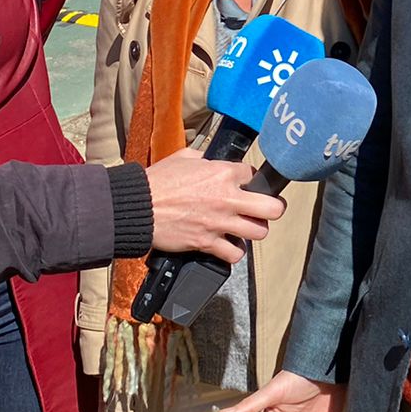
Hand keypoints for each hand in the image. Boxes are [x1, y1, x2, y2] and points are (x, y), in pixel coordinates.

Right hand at [145, 148, 284, 262]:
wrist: (138, 207)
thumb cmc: (157, 181)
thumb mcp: (183, 158)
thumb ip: (205, 159)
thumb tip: (212, 162)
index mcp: (222, 173)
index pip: (255, 176)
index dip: (252, 181)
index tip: (248, 186)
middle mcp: (226, 198)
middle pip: (272, 208)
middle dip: (272, 209)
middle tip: (266, 210)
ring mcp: (219, 222)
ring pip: (259, 232)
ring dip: (254, 230)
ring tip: (245, 228)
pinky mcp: (207, 243)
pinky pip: (234, 253)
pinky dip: (234, 252)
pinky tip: (228, 245)